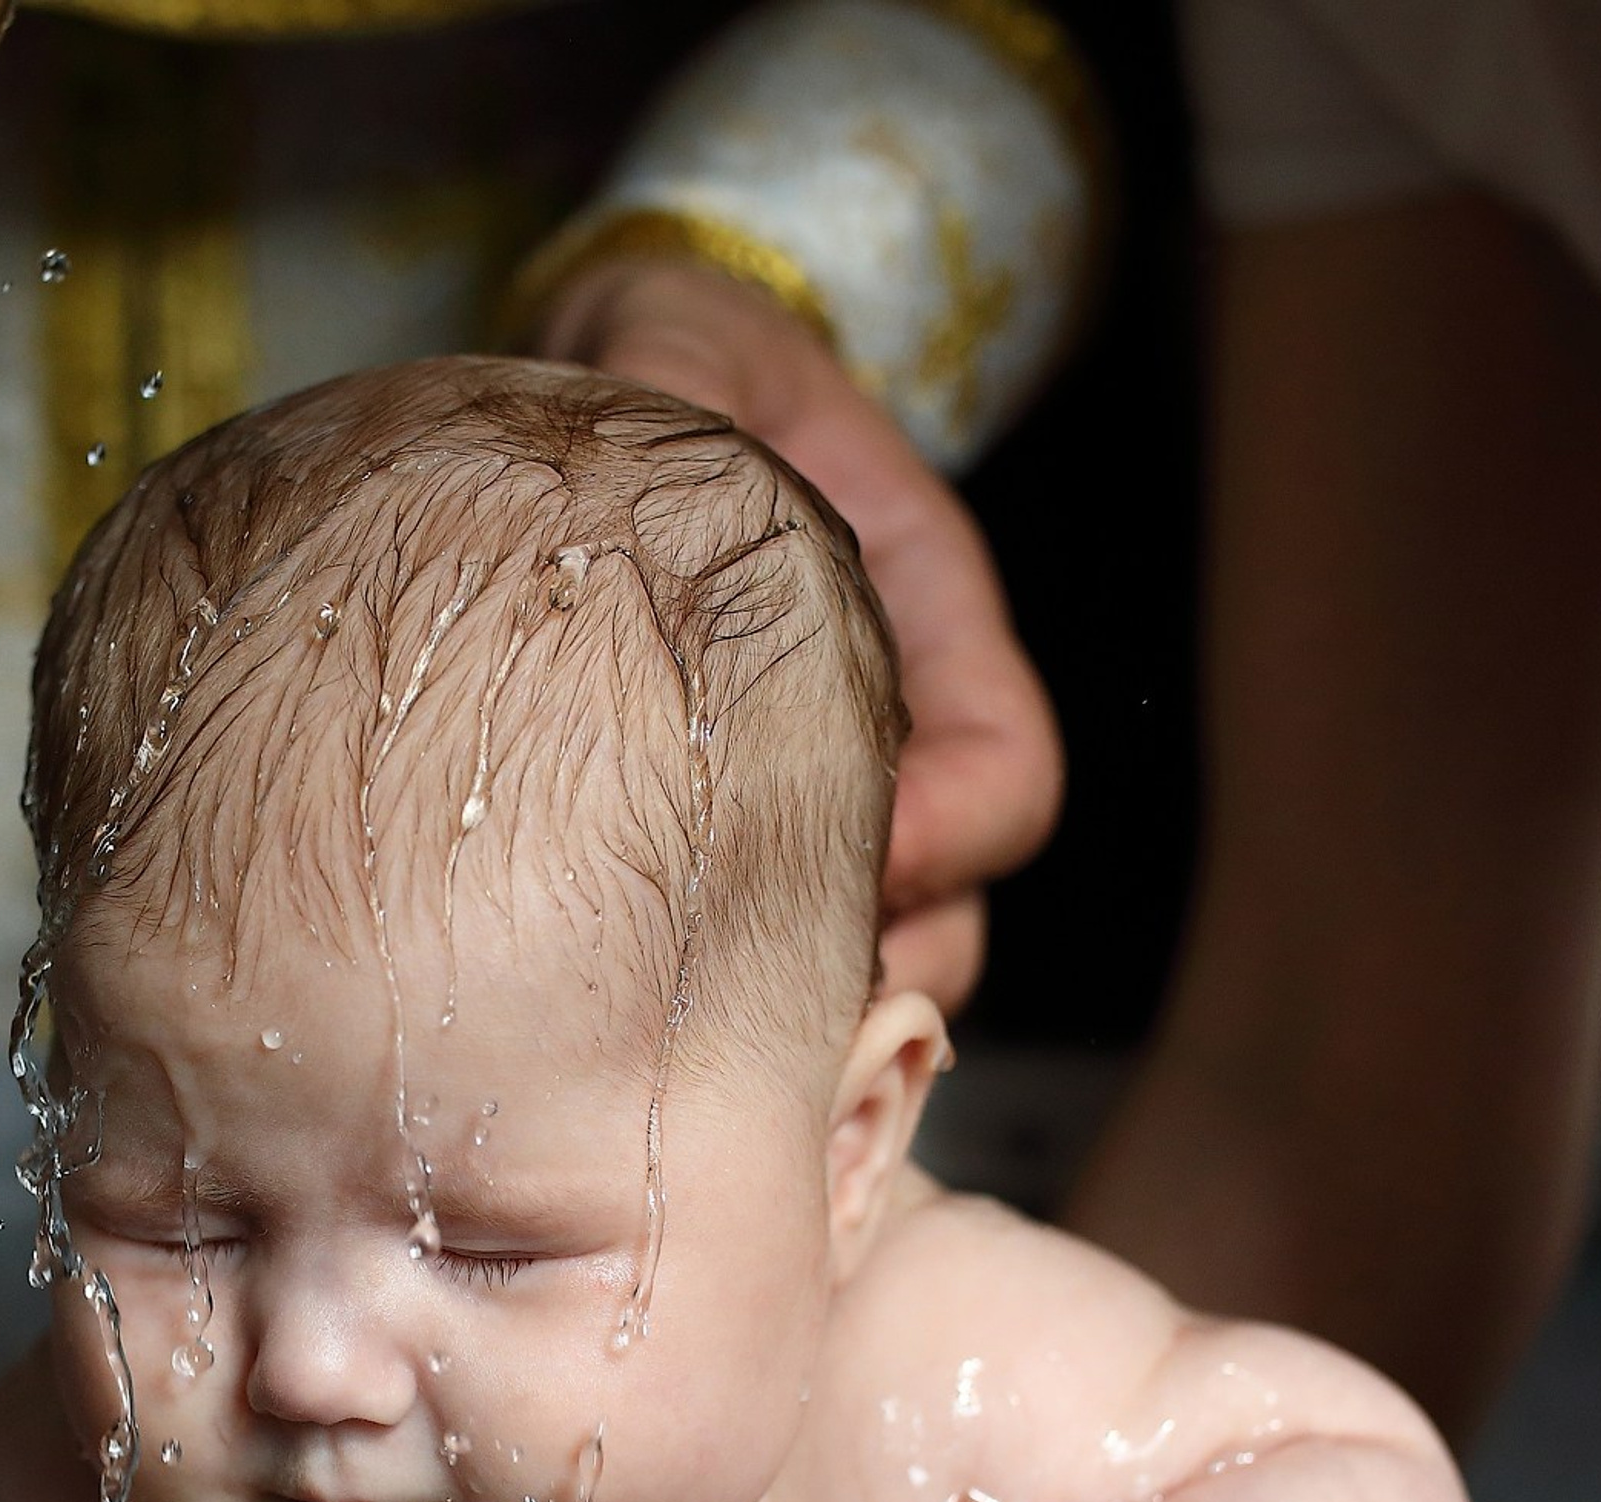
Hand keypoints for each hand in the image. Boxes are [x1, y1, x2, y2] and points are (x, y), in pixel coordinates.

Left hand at [533, 257, 1062, 1013]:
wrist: (595, 418)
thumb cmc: (651, 381)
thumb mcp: (673, 352)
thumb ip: (679, 383)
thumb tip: (658, 432)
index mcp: (925, 623)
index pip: (1005, 778)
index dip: (941, 840)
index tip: (838, 859)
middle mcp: (900, 737)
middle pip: (958, 916)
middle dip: (877, 972)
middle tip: (754, 1010)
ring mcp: (827, 809)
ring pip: (879, 970)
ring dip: (812, 1027)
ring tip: (702, 1049)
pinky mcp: (730, 861)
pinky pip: (775, 985)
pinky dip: (741, 1033)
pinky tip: (646, 1051)